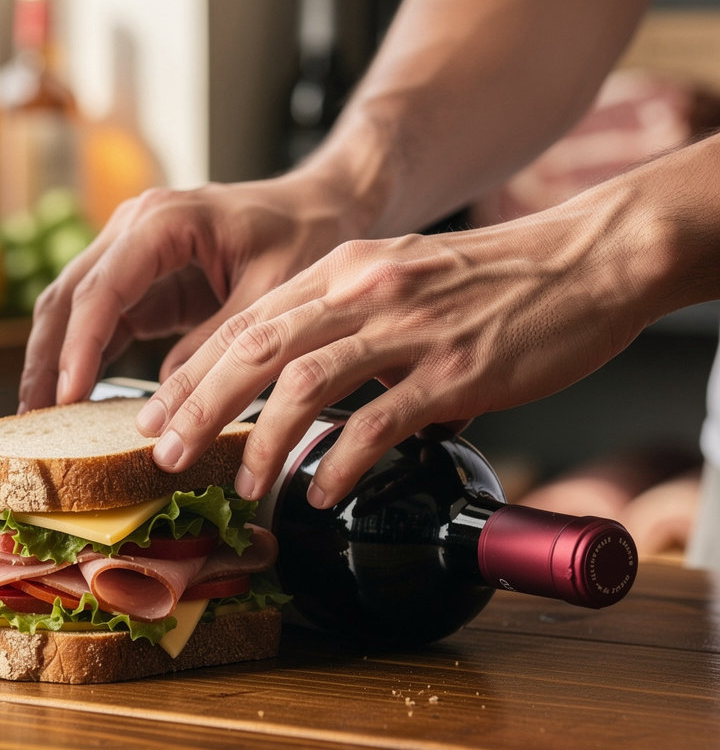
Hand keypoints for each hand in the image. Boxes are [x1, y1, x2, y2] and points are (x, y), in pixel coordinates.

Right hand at [18, 172, 370, 409]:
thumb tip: (169, 402)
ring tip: (41, 416)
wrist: (321, 205)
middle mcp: (136, 227)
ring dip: (56, 359)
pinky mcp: (144, 279)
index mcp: (165, 221)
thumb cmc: (305, 235)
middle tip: (33, 417)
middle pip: (70, 295)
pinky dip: (86, 356)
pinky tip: (76, 398)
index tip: (67, 396)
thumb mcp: (272, 295)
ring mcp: (134, 251)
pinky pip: (103, 319)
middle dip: (48, 357)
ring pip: (74, 306)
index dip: (80, 346)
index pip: (103, 289)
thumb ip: (220, 345)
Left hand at [136, 188, 659, 508]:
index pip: (248, 321)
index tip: (162, 412)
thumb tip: (309, 382)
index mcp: (346, 268)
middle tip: (167, 452)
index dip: (196, 370)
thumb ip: (350, 316)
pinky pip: (379, 421)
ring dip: (261, 441)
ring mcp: (409, 328)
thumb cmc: (496, 275)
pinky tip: (322, 491)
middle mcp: (365, 290)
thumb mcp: (404, 273)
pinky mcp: (456, 370)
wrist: (587, 258)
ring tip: (243, 483)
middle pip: (257, 348)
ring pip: (305, 384)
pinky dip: (340, 462)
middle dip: (201, 406)